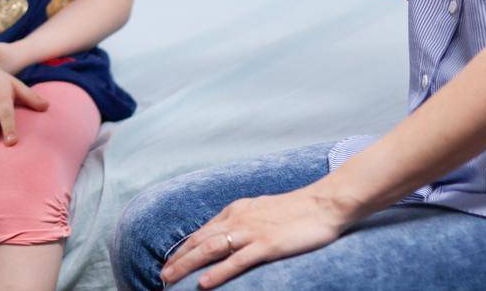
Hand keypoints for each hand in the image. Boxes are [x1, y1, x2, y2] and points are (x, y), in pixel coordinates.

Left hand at [159, 187, 352, 288]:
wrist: (324, 204)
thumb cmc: (297, 209)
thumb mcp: (262, 209)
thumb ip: (243, 220)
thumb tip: (227, 234)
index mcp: (236, 210)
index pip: (202, 231)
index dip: (183, 248)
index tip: (170, 261)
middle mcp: (238, 219)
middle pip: (199, 241)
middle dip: (178, 259)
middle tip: (161, 275)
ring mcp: (251, 232)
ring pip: (210, 250)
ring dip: (186, 265)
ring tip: (170, 279)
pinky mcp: (266, 245)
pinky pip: (236, 261)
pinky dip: (217, 273)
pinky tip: (203, 284)